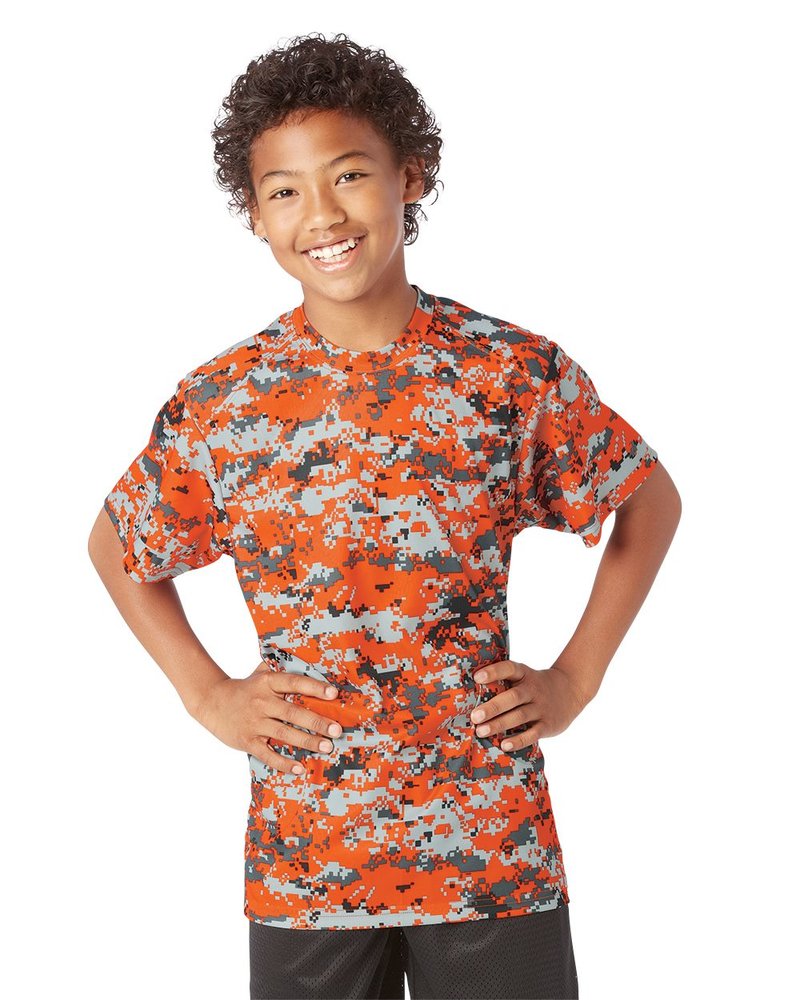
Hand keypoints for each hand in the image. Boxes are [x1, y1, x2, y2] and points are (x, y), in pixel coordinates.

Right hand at [194, 662, 341, 774]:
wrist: (211, 701)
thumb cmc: (245, 688)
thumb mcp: (260, 673)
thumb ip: (281, 667)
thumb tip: (309, 658)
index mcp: (267, 682)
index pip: (294, 683)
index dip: (314, 688)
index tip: (333, 694)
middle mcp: (261, 701)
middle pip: (293, 712)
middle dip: (317, 722)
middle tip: (337, 730)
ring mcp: (254, 722)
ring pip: (284, 733)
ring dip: (307, 742)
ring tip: (327, 747)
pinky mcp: (247, 740)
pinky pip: (267, 754)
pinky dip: (283, 763)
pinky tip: (299, 768)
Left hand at [469, 661, 587, 750]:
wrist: (571, 690)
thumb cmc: (534, 685)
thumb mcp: (524, 676)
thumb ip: (503, 681)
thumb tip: (467, 691)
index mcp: (524, 674)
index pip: (509, 669)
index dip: (493, 672)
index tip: (477, 677)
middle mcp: (533, 689)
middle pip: (513, 697)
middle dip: (493, 707)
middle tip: (474, 716)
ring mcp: (542, 707)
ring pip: (520, 716)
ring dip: (500, 724)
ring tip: (481, 731)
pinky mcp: (548, 725)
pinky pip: (533, 733)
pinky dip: (519, 740)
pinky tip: (504, 745)